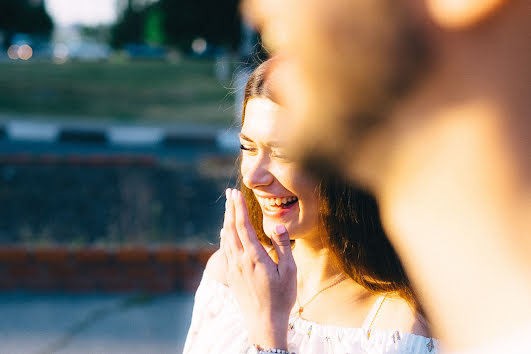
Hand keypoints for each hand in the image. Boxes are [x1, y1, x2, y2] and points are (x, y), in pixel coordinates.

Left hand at [220, 188, 296, 350]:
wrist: (264, 324)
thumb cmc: (280, 298)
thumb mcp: (289, 272)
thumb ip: (283, 246)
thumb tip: (278, 225)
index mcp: (253, 257)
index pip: (243, 226)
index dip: (239, 208)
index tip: (237, 193)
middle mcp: (239, 260)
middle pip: (231, 228)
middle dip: (230, 208)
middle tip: (229, 192)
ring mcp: (233, 268)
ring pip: (226, 238)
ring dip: (226, 220)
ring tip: (227, 206)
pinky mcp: (232, 275)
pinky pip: (225, 250)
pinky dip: (224, 236)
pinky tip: (224, 232)